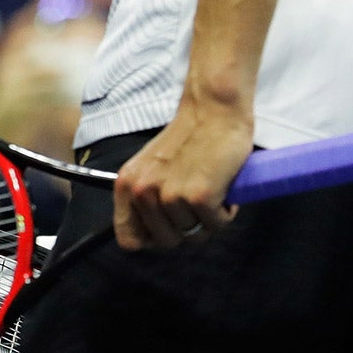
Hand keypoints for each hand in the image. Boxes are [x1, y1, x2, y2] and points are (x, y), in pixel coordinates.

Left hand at [112, 94, 252, 251]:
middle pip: (166, 242)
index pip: (128, 239)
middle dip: (186, 229)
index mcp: (127, 185)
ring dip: (208, 220)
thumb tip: (151, 238)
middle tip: (196, 203)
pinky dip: (225, 213)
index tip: (169, 225)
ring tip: (211, 191)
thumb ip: (146, 197)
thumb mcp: (151, 168)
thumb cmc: (187, 139)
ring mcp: (170, 195)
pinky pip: (216, 224)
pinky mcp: (199, 196)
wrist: (212, 110)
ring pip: (193, 235)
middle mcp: (143, 192)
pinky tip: (224, 189)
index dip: (151, 239)